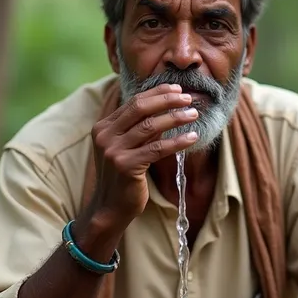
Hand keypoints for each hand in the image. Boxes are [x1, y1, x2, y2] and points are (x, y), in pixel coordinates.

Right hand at [90, 84, 197, 223]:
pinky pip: (157, 148)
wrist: (110, 207)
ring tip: (193, 114)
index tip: (177, 89)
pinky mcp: (126, 166)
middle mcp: (105, 136)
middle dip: (166, 100)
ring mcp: (113, 151)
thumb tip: (167, 108)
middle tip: (188, 98)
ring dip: (175, 118)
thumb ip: (141, 129)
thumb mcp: (128, 147)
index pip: (133, 102)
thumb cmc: (123, 177)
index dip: (157, 93)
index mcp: (103, 127)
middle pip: (140, 108)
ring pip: (149, 126)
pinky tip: (192, 137)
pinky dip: (177, 141)